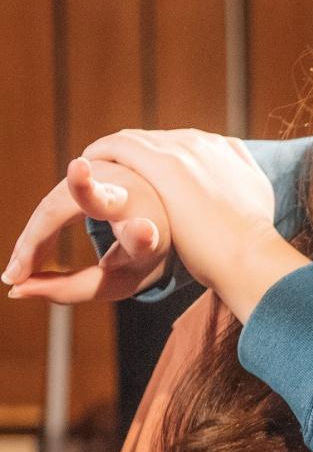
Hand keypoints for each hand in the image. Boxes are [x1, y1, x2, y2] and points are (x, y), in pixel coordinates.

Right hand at [4, 157, 171, 302]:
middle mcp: (134, 197)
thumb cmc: (137, 254)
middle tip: (14, 273)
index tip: (142, 230)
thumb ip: (71, 289)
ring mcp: (114, 172)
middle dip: (46, 234)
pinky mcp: (94, 161)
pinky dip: (37, 226)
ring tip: (16, 272)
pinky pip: (53, 198)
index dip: (141, 235)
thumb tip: (15, 290)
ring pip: (58, 203)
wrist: (160, 211)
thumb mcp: (116, 282)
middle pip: (89, 206)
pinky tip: (24, 255)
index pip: (145, 235)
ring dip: (33, 240)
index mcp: (152, 233)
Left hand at [73, 127, 305, 321]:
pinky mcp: (160, 163)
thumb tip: (239, 185)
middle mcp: (203, 143)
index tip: (147, 181)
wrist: (248, 256)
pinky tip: (88, 170)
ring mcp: (181, 150)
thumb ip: (245, 182)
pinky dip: (101, 153)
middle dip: (136, 157)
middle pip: (156, 140)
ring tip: (96, 172)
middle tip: (115, 177)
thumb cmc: (253, 246)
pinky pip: (118, 146)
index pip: (183, 146)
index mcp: (226, 150)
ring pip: (135, 140)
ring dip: (114, 154)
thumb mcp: (260, 204)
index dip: (161, 161)